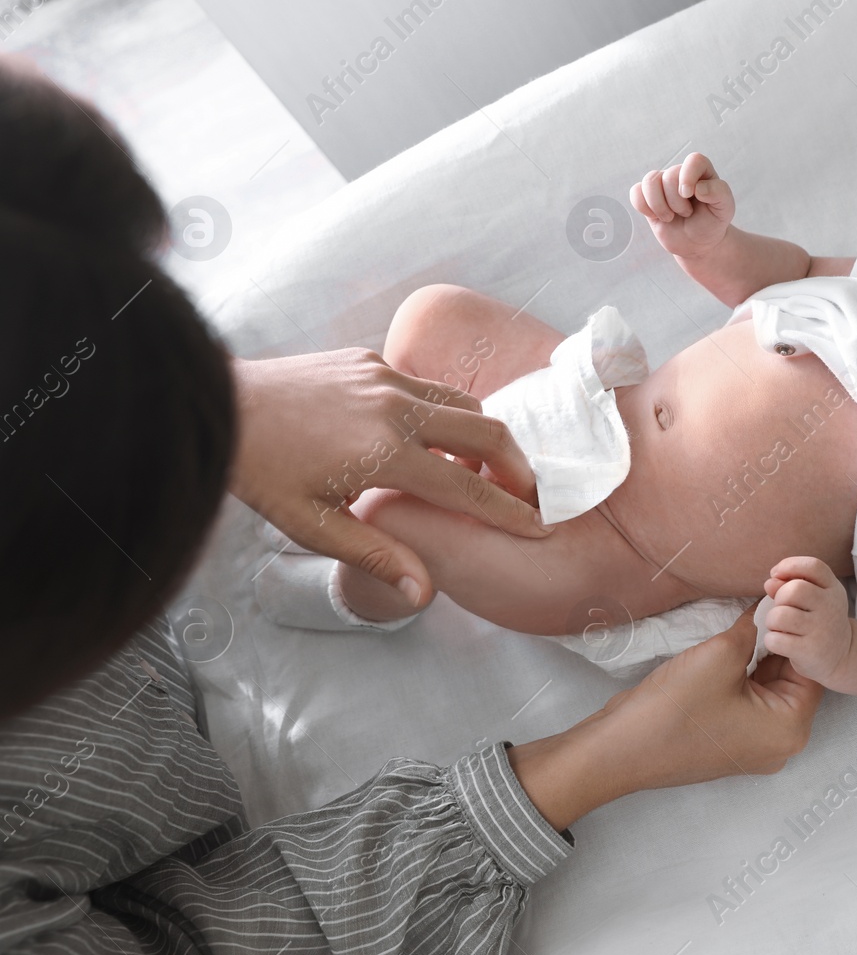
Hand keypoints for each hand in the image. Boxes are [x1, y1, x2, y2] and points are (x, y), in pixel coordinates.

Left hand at [231, 349, 547, 606]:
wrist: (220, 405)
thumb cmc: (262, 473)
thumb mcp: (313, 526)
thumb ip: (375, 555)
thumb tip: (423, 593)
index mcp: (384, 454)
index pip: (469, 488)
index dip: (510, 512)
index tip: (539, 526)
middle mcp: (395, 408)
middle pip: (487, 432)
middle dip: (518, 465)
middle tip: (527, 493)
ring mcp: (385, 377)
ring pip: (463, 404)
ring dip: (483, 437)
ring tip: (478, 470)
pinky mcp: (372, 360)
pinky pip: (427, 387)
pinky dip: (444, 414)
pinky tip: (427, 439)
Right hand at [510, 607, 823, 829]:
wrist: (621, 748)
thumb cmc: (675, 707)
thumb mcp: (722, 654)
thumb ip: (754, 627)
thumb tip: (768, 606)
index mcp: (790, 729)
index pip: (810, 669)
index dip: (797, 630)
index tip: (786, 601)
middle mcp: (780, 744)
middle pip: (791, 680)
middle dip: (778, 642)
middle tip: (766, 603)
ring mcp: (753, 747)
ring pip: (767, 689)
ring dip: (758, 657)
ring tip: (748, 620)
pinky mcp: (730, 742)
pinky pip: (748, 702)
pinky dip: (743, 675)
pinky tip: (732, 646)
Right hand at [629, 152, 734, 259]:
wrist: (697, 243)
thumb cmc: (712, 222)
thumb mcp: (725, 209)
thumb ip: (719, 193)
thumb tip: (699, 187)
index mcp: (702, 172)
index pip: (694, 160)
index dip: (688, 176)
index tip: (689, 195)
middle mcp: (680, 173)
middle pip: (669, 176)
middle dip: (676, 202)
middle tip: (686, 213)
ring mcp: (662, 184)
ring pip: (649, 181)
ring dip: (659, 205)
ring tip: (670, 217)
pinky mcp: (647, 196)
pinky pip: (636, 192)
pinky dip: (643, 206)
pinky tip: (655, 216)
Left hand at [760, 556, 852, 685]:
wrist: (842, 656)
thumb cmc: (819, 622)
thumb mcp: (813, 600)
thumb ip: (790, 586)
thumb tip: (770, 582)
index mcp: (833, 589)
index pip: (813, 566)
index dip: (789, 565)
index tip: (775, 574)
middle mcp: (831, 607)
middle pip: (795, 590)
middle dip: (779, 597)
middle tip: (781, 608)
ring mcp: (822, 630)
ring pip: (781, 615)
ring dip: (772, 621)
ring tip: (778, 627)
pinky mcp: (811, 651)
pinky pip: (776, 640)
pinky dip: (771, 640)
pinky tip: (780, 642)